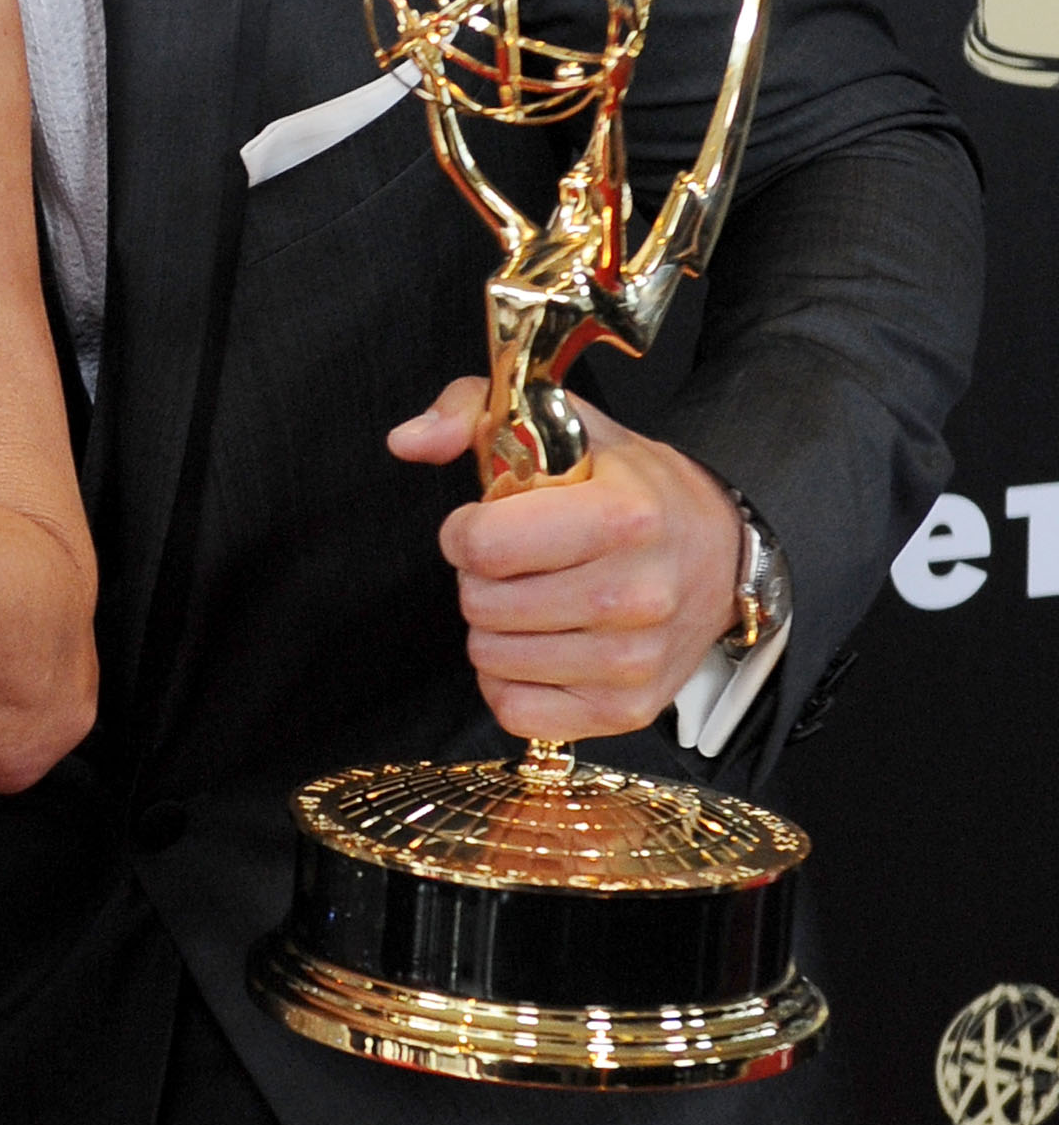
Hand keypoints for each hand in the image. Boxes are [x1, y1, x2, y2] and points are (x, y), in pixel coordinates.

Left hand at [388, 377, 743, 740]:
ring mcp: (634, 662)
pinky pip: (513, 710)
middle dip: (482, 577)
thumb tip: (405, 441)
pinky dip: (510, 680)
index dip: (465, 531)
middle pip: (480, 604)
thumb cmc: (627, 485)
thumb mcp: (559, 424)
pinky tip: (541, 643)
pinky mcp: (626, 710)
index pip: (484, 546)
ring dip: (495, 627)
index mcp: (624, 516)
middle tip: (521, 560)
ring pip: (490, 657)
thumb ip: (469, 414)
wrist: (718, 550)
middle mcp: (636, 595)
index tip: (489, 521)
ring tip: (536, 596)